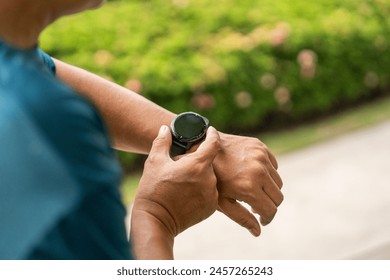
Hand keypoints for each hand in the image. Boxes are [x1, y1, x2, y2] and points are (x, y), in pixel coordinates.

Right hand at [130, 125, 219, 258]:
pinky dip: (200, 190)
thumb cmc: (153, 189)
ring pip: (209, 178)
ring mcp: (212, 195)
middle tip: (180, 165)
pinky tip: (185, 193)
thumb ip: (163, 142)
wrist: (155, 221)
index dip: (212, 134)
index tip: (210, 131)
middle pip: (208, 162)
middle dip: (197, 160)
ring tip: (181, 182)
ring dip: (199, 176)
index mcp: (198, 165)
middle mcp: (210, 179)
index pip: (213, 143)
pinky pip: (209, 192)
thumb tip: (166, 128)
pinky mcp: (211, 208)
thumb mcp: (154, 162)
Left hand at [213, 133, 282, 236]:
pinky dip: (268, 173)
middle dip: (269, 205)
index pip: (270, 210)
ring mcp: (260, 156)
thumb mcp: (222, 201)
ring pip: (278, 182)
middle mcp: (258, 171)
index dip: (267, 218)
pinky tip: (253, 175)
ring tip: (254, 190)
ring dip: (269, 189)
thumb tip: (258, 232)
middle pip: (278, 197)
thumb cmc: (210, 179)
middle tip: (256, 206)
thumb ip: (241, 217)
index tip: (262, 220)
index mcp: (248, 187)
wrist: (201, 149)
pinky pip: (274, 166)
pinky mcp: (260, 146)